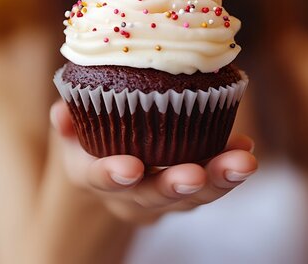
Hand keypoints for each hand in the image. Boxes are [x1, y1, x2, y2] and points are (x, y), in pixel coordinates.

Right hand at [50, 99, 257, 223]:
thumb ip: (66, 120)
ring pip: (191, 197)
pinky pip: (210, 184)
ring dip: (218, 180)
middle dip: (177, 185)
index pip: (101, 179)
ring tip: (243, 160)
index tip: (130, 168)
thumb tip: (61, 111)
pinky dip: (229, 169)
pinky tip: (246, 147)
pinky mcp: (188, 190)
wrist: (108, 169)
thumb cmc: (89, 138)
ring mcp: (162, 196)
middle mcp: (130, 194)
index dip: (113, 175)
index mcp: (94, 176)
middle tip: (196, 173)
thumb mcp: (71, 128)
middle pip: (155, 196)